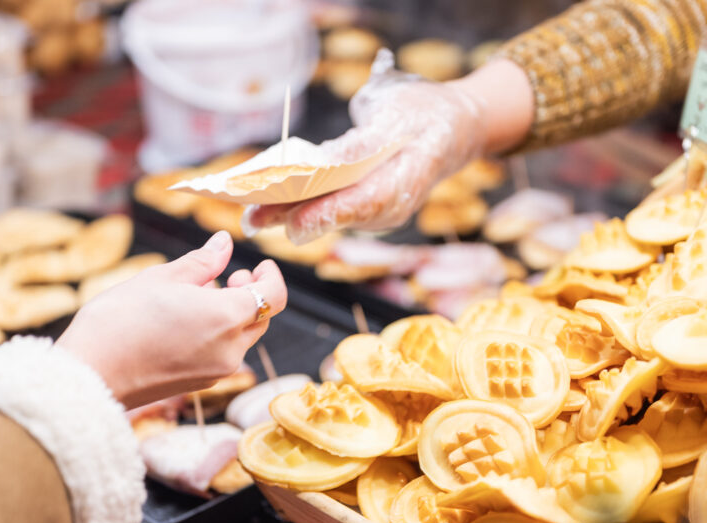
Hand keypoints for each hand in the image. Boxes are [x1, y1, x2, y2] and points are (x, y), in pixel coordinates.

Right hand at [57, 232, 286, 408]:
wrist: (91, 373)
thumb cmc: (121, 319)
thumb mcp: (162, 278)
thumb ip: (202, 261)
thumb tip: (224, 243)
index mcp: (227, 317)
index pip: (274, 296)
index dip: (271, 277)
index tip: (259, 265)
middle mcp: (231, 349)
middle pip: (261, 318)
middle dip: (251, 294)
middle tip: (227, 277)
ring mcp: (218, 371)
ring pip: (242, 337)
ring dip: (233, 314)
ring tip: (198, 297)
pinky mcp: (201, 383)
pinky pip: (224, 353)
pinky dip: (218, 334)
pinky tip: (188, 321)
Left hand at [246, 53, 533, 243]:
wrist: (456, 126)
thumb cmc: (426, 113)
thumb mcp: (397, 114)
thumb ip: (362, 144)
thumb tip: (329, 163)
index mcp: (405, 182)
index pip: (361, 205)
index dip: (326, 215)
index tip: (292, 225)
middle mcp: (391, 207)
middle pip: (336, 215)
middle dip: (292, 217)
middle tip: (250, 219)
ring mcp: (380, 211)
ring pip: (329, 214)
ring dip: (290, 213)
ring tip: (250, 213)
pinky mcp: (367, 207)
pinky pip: (331, 207)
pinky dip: (302, 204)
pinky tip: (270, 202)